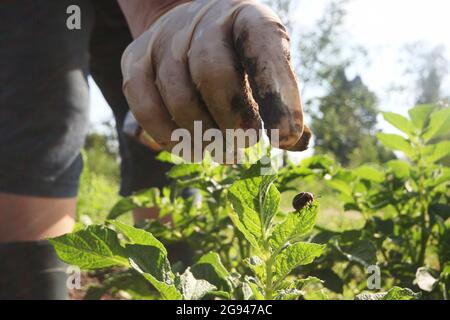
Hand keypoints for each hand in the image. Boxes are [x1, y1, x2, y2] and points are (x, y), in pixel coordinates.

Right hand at [121, 0, 310, 153]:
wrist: (189, 28)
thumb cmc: (238, 57)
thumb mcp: (266, 66)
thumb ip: (281, 101)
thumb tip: (298, 143)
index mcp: (248, 18)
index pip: (264, 50)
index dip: (277, 96)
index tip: (286, 137)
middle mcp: (204, 20)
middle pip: (213, 73)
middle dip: (232, 121)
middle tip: (244, 147)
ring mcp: (165, 38)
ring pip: (179, 95)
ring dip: (202, 135)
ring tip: (222, 153)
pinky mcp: (135, 59)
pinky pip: (145, 105)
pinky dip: (168, 136)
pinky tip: (190, 149)